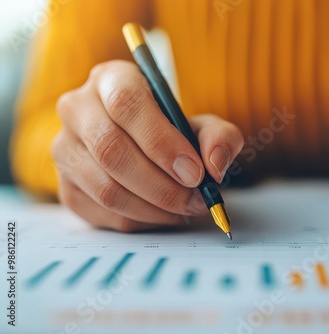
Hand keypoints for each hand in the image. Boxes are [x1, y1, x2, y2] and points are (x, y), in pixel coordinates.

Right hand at [52, 60, 242, 231]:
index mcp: (110, 79)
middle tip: (196, 199)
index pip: (126, 104)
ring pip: (106, 188)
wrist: (142, 148)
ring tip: (185, 210)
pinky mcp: (66, 186)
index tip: (194, 172)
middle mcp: (77, 109)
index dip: (162, 142)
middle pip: (111, 150)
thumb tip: (214, 164)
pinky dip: (141, 220)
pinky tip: (164, 214)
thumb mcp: (203, 125)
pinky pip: (103, 212)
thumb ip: (220, 137)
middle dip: (162, 185)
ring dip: (154, 208)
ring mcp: (65, 150)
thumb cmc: (172, 132)